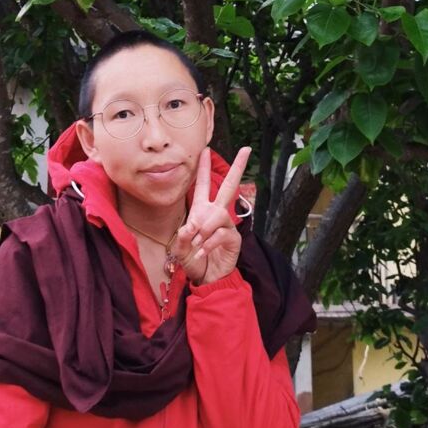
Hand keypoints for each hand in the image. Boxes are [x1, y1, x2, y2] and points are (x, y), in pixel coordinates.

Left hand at [172, 146, 250, 284]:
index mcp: (202, 210)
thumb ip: (182, 238)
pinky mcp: (234, 239)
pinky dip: (209, 243)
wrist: (205, 278)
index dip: (203, 168)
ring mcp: (227, 226)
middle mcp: (217, 214)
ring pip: (219, 215)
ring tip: (196, 243)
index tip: (204, 149)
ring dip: (204, 229)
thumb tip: (190, 228)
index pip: (204, 185)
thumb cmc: (193, 259)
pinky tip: (201, 252)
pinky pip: (222, 234)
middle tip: (247, 150)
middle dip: (238, 168)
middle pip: (229, 187)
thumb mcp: (180, 248)